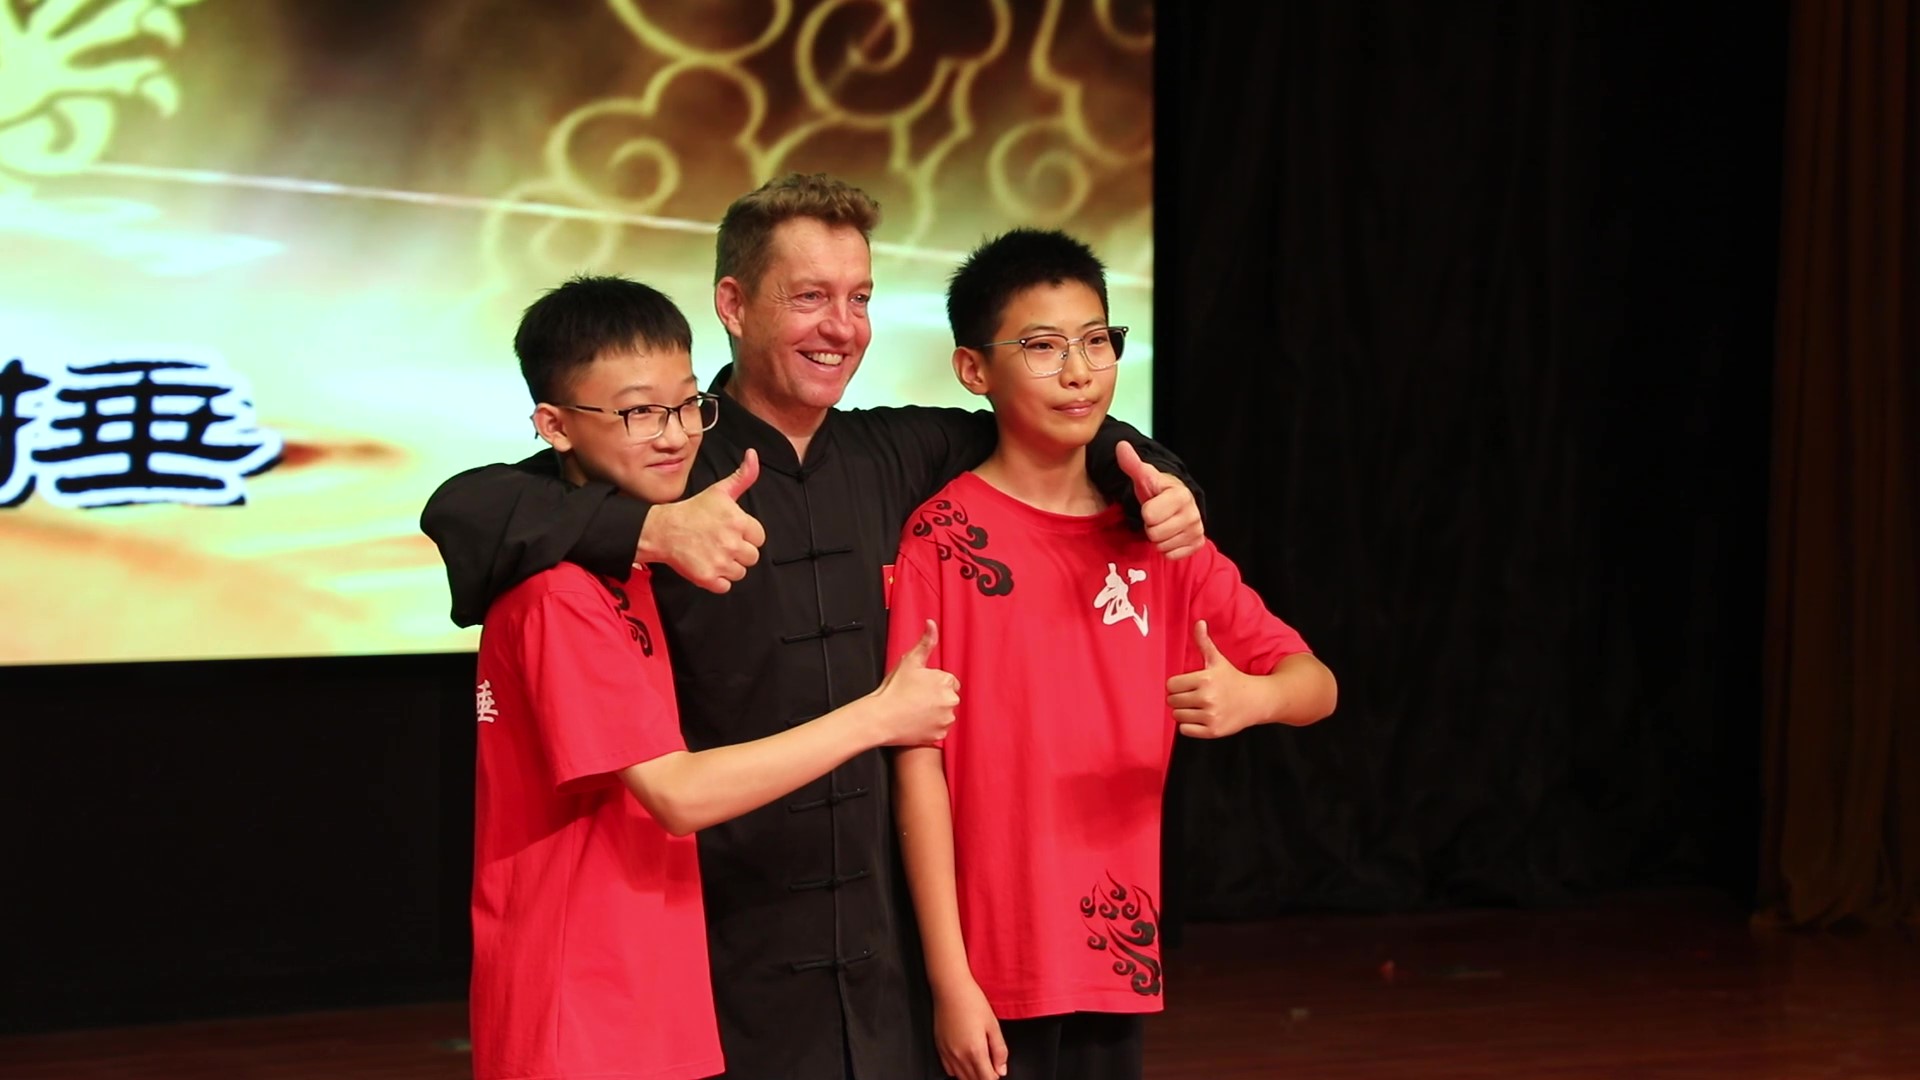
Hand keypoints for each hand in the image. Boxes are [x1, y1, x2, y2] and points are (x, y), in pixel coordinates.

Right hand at [636, 449, 765, 591]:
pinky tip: (707, 565)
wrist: (663, 530)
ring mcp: (720, 562)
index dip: (746, 534)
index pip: (759, 537)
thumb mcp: (720, 491)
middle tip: (721, 542)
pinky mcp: (708, 578)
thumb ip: (743, 476)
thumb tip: (753, 455)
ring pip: (740, 572)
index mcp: (739, 521)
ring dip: (729, 566)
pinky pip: (725, 586)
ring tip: (713, 553)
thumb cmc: (693, 511)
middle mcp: (731, 543)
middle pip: (752, 557)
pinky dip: (718, 580)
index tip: (731, 531)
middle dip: (739, 551)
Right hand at [869, 620, 959, 745]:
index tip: (918, 687)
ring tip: (914, 710)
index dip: (932, 683)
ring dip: (934, 712)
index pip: (947, 681)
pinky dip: (930, 726)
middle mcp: (950, 702)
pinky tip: (916, 722)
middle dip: (935, 697)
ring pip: (944, 713)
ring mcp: (946, 720)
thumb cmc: (894, 689)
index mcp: (946, 682)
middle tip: (914, 698)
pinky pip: (939, 729)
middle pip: (947, 697)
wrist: (880, 718)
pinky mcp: (939, 735)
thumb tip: (932, 623)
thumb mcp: (909, 661)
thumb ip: (926, 642)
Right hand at [933, 978, 1006, 1079]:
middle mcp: (959, 1056)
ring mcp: (947, 1053)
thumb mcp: (993, 1025)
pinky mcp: (939, 1048)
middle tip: (990, 1067)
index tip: (998, 1071)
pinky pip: (949, 1070)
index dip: (995, 1077)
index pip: (987, 1079)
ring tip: (979, 1064)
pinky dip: (958, 1071)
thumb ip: (1000, 1050)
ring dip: (972, 1076)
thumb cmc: (972, 1002)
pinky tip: (965, 1061)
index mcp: (975, 1051)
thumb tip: (1002, 1069)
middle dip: (984, 1077)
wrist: (951, 988)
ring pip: (961, 1078)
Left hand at [1117, 440, 1203, 559]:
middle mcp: (1192, 513)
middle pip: (1155, 533)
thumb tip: (1121, 445)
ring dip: (1159, 538)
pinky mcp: (1198, 543)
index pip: (1150, 515)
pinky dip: (1167, 548)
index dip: (1146, 511)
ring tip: (1163, 524)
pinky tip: (1170, 535)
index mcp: (1180, 495)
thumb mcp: (1144, 477)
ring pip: (1162, 546)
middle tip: (1156, 517)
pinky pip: (1172, 555)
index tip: (1152, 505)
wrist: (1176, 504)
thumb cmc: (1157, 492)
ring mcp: (1197, 529)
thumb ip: (1132, 464)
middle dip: (1151, 526)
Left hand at [1168, 620, 1262, 737]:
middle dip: (1179, 698)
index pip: (1171, 685)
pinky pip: (1185, 730)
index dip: (1176, 685)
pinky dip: (1189, 726)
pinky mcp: (1213, 731)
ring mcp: (1210, 715)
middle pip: (1172, 701)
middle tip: (1192, 696)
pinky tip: (1200, 718)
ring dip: (1184, 712)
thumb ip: (1204, 642)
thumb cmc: (1233, 679)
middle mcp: (1207, 698)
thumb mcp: (1218, 660)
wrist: (1257, 701)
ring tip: (1197, 707)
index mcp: (1205, 679)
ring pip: (1177, 716)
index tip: (1186, 685)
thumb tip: (1199, 623)